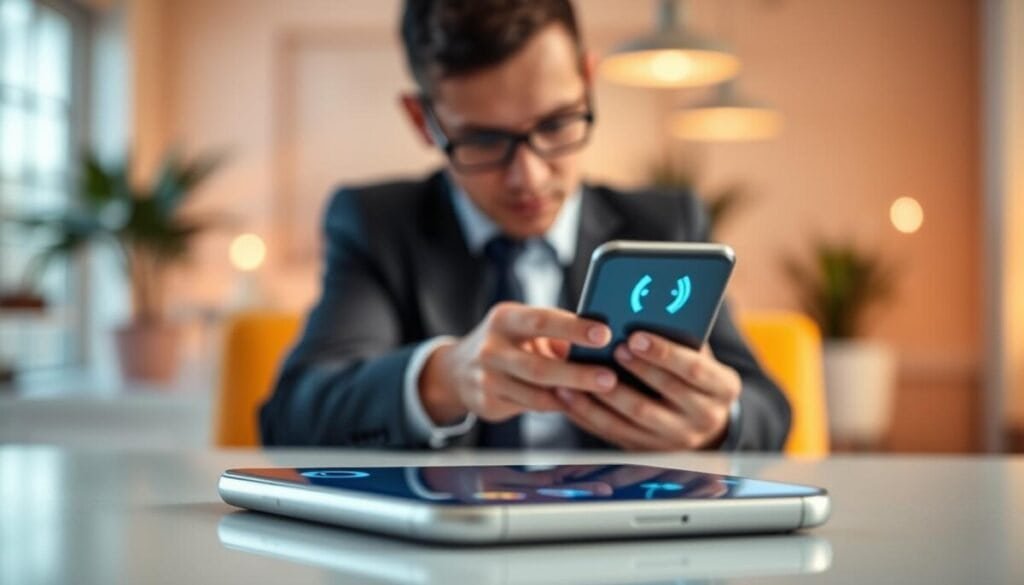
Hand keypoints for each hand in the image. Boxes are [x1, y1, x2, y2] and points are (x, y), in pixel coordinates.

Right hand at [419, 302, 614, 423]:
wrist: (457, 371)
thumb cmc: (509, 343)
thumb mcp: (525, 327)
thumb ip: (559, 333)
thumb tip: (607, 341)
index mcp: (504, 319)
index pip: (542, 321)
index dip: (573, 328)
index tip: (604, 333)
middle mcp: (491, 349)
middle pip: (539, 367)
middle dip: (577, 374)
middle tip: (610, 378)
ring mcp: (486, 380)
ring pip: (536, 394)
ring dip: (572, 396)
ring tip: (602, 394)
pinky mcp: (487, 405)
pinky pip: (531, 407)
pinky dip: (557, 406)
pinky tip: (578, 403)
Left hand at [556, 332, 740, 450]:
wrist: (702, 418)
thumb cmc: (693, 372)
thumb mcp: (699, 354)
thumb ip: (680, 338)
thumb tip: (642, 312)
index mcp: (722, 388)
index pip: (693, 369)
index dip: (663, 352)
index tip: (635, 335)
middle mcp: (705, 418)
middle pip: (664, 393)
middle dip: (633, 369)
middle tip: (608, 349)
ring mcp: (676, 439)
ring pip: (635, 417)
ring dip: (604, 393)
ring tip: (578, 371)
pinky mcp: (649, 450)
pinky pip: (615, 432)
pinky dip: (589, 413)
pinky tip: (570, 395)